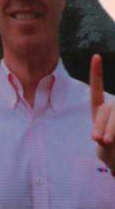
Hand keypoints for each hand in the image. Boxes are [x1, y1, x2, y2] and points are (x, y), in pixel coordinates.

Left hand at [89, 54, 114, 175]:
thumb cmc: (110, 152)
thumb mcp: (104, 144)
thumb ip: (103, 135)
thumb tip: (103, 136)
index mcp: (101, 110)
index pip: (98, 89)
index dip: (97, 73)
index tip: (96, 56)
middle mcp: (113, 107)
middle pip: (110, 109)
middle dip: (105, 125)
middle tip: (100, 140)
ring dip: (112, 128)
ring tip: (106, 142)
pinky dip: (111, 127)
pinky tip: (107, 136)